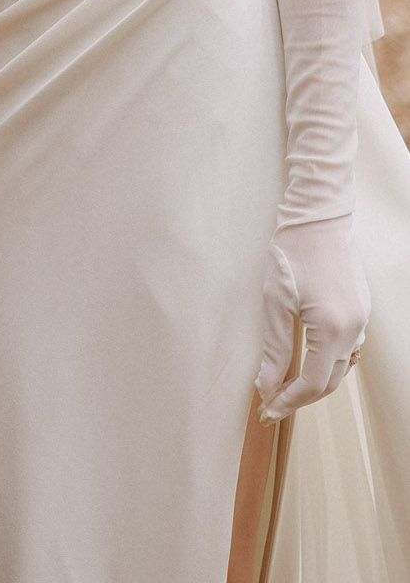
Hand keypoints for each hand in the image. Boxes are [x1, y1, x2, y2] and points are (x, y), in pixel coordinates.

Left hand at [255, 215, 369, 419]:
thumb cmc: (293, 253)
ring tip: (285, 387)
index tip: (267, 409)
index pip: (313, 383)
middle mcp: (354, 329)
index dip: (289, 400)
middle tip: (271, 404)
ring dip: (315, 381)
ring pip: (341, 367)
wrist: (319, 218)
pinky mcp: (361, 310)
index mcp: (332, 329)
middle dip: (300, 397)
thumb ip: (274, 348)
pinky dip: (327, 362)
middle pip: (330, 381)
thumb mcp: (275, 301)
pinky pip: (347, 348)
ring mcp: (362, 320)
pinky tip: (308, 360)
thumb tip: (266, 385)